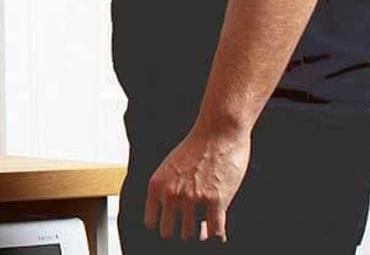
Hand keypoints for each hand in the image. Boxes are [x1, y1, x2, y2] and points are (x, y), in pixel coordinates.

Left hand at [144, 124, 249, 241]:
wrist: (218, 132)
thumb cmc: (196, 147)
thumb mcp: (169, 166)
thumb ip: (166, 189)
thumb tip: (167, 214)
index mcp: (157, 184)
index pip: (150, 223)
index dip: (162, 228)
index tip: (171, 229)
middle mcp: (171, 193)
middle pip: (169, 234)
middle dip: (180, 233)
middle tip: (191, 229)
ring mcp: (193, 198)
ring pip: (191, 236)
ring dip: (200, 235)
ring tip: (205, 228)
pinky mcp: (215, 201)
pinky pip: (215, 234)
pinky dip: (218, 237)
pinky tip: (219, 232)